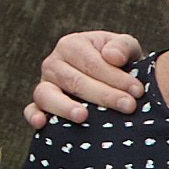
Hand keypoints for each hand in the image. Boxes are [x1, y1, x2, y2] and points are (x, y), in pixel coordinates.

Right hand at [27, 31, 144, 130]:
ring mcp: (43, 85)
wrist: (110, 81)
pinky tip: (41, 123)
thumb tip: (112, 57)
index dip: (115, 77)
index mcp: (72, 45)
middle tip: (128, 106)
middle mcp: (53, 64)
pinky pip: (31, 110)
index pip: (92, 63)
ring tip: (83, 117)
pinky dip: (33, 115)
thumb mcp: (126, 48)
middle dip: (103, 95)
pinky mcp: (38, 105)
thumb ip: (123, 47)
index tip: (138, 91)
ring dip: (65, 107)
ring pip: (48, 95)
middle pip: (74, 81)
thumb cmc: (119, 64)